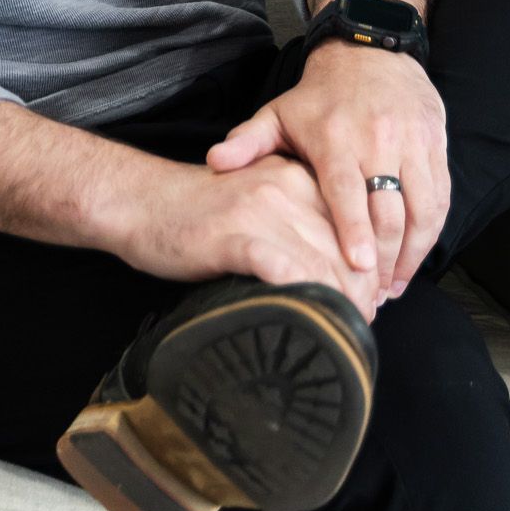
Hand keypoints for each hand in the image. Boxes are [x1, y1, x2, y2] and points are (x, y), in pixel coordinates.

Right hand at [107, 152, 379, 325]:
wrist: (139, 202)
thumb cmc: (197, 213)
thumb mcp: (258, 203)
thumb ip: (296, 223)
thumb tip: (340, 273)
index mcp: (296, 177)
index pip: (353, 226)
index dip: (368, 270)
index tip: (369, 301)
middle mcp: (286, 188)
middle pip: (346, 249)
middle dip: (360, 294)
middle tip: (360, 325)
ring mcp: (260, 211)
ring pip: (323, 264)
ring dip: (339, 305)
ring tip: (341, 333)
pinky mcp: (234, 236)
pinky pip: (285, 271)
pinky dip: (303, 300)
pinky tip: (307, 321)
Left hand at [204, 40, 449, 304]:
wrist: (370, 53)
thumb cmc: (320, 96)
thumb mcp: (279, 114)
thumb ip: (248, 142)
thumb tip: (214, 162)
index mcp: (336, 138)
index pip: (348, 191)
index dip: (354, 231)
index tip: (356, 267)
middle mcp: (379, 140)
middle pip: (389, 210)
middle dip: (383, 260)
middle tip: (370, 297)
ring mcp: (412, 143)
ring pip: (422, 208)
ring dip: (410, 254)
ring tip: (392, 287)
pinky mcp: (435, 146)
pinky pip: (441, 197)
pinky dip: (431, 234)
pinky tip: (414, 259)